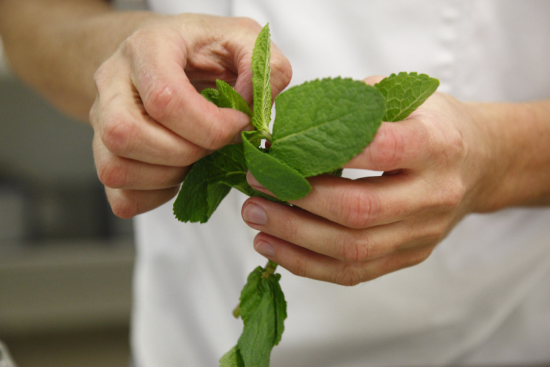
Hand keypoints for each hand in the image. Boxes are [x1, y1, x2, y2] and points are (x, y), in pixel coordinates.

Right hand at [89, 14, 290, 217]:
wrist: (163, 52)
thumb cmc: (202, 49)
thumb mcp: (242, 40)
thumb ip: (264, 66)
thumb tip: (256, 114)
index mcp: (147, 47)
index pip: (165, 98)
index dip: (211, 126)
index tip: (239, 125)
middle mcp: (111, 83)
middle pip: (126, 135)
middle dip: (186, 154)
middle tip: (216, 146)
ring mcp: (100, 121)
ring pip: (115, 169)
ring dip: (170, 177)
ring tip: (198, 159)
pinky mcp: (104, 155)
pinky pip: (120, 197)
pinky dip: (156, 197)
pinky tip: (178, 173)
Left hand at [242, 77, 493, 285]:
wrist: (478, 164)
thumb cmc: (432, 125)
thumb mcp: (405, 96)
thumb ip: (355, 105)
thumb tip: (288, 124)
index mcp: (436, 145)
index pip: (380, 151)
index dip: (325, 151)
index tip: (277, 148)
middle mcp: (434, 194)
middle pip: (359, 210)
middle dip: (298, 200)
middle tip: (256, 187)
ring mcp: (422, 233)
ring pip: (352, 250)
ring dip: (294, 238)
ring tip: (255, 218)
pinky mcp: (409, 256)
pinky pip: (354, 272)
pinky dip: (307, 264)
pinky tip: (274, 248)